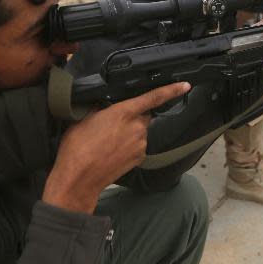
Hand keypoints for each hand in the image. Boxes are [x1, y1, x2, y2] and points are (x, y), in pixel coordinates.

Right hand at [42, 82, 190, 212]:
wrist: (79, 178)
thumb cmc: (77, 148)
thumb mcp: (84, 118)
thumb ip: (101, 108)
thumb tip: (106, 105)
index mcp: (124, 112)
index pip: (153, 97)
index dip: (171, 90)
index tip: (185, 85)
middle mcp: (136, 127)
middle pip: (144, 115)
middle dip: (133, 116)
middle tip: (112, 123)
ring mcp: (140, 144)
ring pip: (140, 131)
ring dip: (130, 132)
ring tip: (108, 141)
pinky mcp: (139, 158)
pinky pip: (138, 146)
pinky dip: (129, 146)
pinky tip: (113, 151)